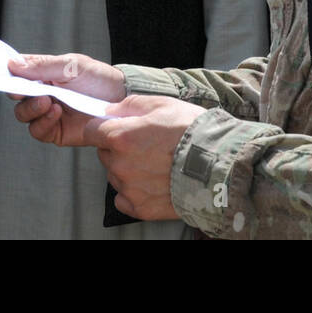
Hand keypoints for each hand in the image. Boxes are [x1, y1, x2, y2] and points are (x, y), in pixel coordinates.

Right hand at [10, 53, 125, 146]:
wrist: (121, 100)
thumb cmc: (99, 78)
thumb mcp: (71, 65)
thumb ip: (42, 66)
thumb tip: (13, 64)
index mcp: (43, 73)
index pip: (18, 72)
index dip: (7, 73)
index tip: (3, 74)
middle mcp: (42, 93)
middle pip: (15, 96)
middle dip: (19, 95)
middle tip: (29, 91)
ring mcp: (48, 112)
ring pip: (23, 115)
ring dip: (31, 109)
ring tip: (49, 102)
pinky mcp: (56, 131)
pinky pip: (38, 131)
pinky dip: (43, 122)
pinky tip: (56, 113)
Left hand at [84, 95, 206, 220]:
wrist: (220, 166)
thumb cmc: (193, 132)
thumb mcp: (162, 104)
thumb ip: (130, 105)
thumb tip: (110, 110)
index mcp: (121, 137)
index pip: (91, 131)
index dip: (102, 127)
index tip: (114, 128)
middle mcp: (120, 164)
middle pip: (105, 153)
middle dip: (119, 148)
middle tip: (147, 145)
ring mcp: (129, 189)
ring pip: (116, 175)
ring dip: (128, 169)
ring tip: (157, 163)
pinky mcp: (140, 208)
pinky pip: (124, 198)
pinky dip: (134, 191)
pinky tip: (155, 181)